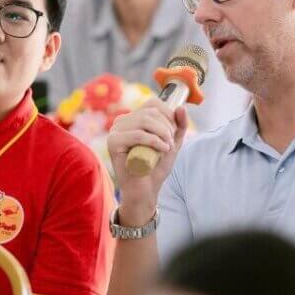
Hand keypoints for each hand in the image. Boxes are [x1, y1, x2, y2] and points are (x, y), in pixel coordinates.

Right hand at [107, 98, 189, 221]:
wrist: (144, 191)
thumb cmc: (155, 167)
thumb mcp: (172, 143)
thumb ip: (179, 125)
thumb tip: (181, 107)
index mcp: (133, 119)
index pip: (153, 103)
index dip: (168, 114)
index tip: (173, 132)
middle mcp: (122, 122)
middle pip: (150, 112)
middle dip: (167, 127)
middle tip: (170, 144)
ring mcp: (115, 131)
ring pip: (144, 121)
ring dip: (162, 134)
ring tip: (166, 148)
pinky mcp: (113, 142)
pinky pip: (137, 134)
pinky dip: (154, 141)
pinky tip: (162, 150)